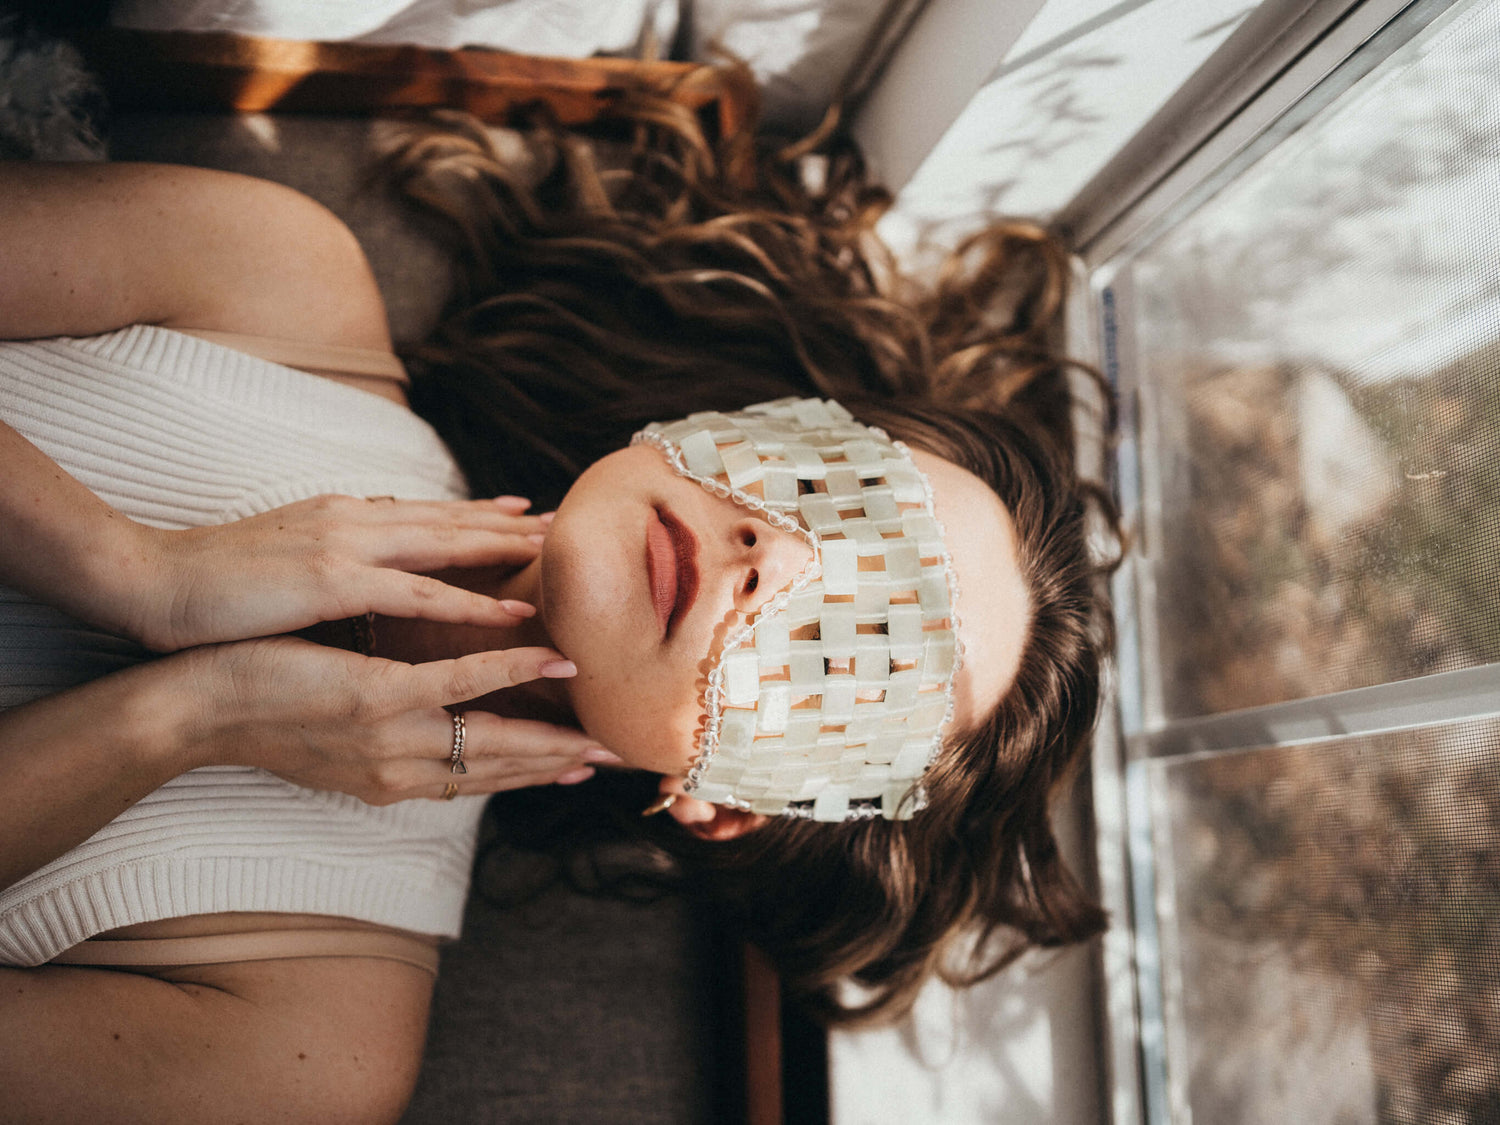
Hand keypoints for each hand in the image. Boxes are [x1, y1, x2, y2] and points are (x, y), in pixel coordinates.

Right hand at [119, 494, 549, 651]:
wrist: (150, 581)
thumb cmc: (214, 581)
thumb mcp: (285, 554)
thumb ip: (333, 551)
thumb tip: (367, 549)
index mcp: (342, 516)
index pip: (425, 511)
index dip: (479, 512)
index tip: (528, 514)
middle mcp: (354, 520)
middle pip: (450, 519)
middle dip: (510, 525)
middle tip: (566, 524)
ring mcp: (347, 546)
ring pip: (448, 546)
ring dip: (507, 554)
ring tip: (557, 559)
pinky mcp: (334, 579)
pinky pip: (419, 592)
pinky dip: (470, 602)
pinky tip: (512, 612)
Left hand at [180, 636, 619, 802]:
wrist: (191, 706)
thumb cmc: (258, 705)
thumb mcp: (330, 730)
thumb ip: (388, 724)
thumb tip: (425, 706)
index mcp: (391, 775)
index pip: (479, 777)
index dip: (536, 772)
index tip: (584, 768)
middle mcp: (400, 767)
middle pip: (499, 771)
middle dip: (562, 767)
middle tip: (618, 762)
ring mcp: (393, 732)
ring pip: (494, 739)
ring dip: (555, 733)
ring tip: (604, 731)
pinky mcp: (377, 696)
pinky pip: (462, 685)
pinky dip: (513, 669)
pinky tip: (553, 657)